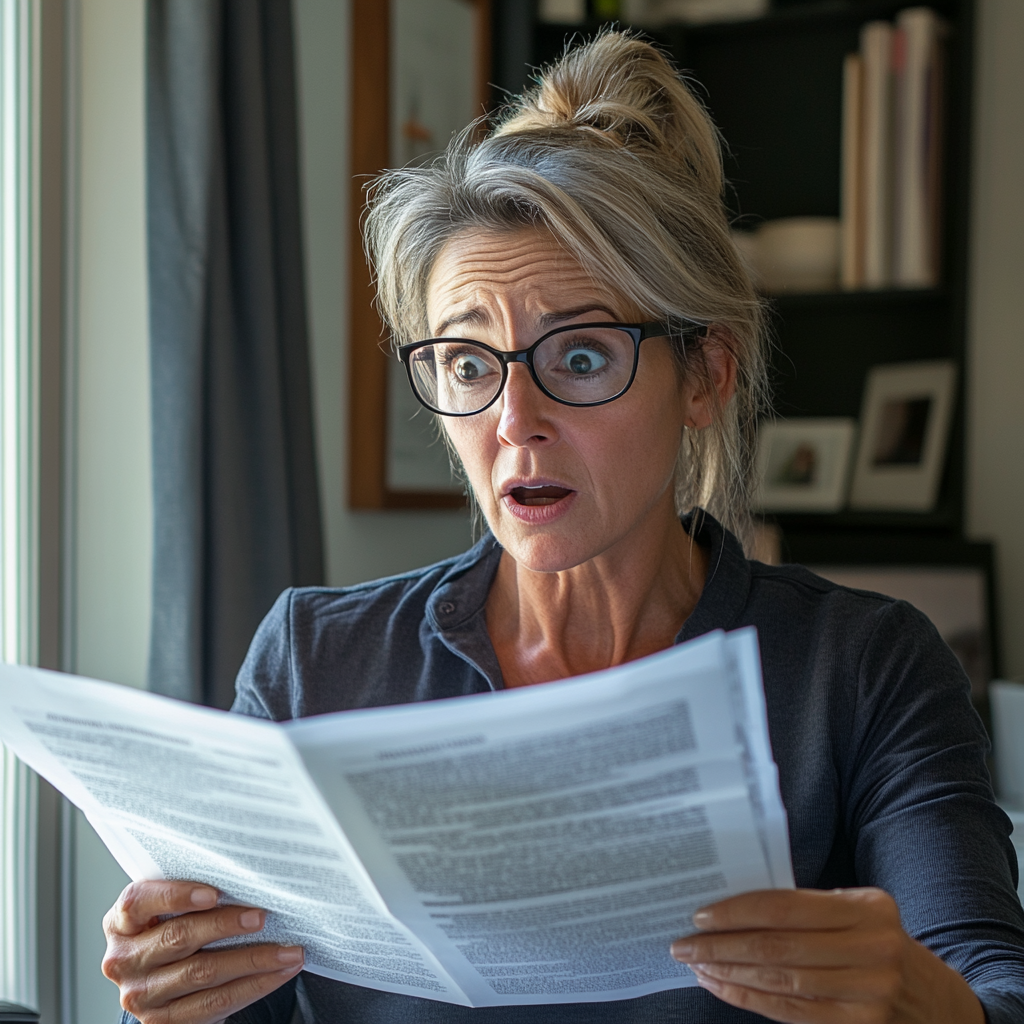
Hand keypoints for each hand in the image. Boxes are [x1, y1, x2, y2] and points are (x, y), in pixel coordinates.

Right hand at [102, 880, 303, 1022]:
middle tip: (262, 916)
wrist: (162, 985)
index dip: (177, 896)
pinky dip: (254, 986)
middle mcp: (124, 960)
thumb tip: (248, 874)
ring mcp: (141, 995)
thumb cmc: (172, 931)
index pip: (139, 901)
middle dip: (226, 925)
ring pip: (202, 974)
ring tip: (289, 949)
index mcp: (122, 922)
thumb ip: (194, 894)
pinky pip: (214, 1003)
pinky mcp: (162, 1022)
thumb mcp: (169, 910)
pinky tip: (280, 972)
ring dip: (253, 960)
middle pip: (179, 938)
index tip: (214, 893)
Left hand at [670, 888, 983, 1023]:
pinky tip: (723, 987)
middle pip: (779, 947)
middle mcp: (872, 949)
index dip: (739, 911)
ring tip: (696, 965)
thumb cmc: (880, 944)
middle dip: (722, 946)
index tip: (700, 915)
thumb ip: (810, 909)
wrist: (940, 1003)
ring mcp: (869, 992)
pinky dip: (750, 999)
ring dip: (730, 973)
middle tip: (683, 944)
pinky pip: (792, 1012)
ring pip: (781, 982)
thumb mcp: (859, 914)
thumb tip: (732, 907)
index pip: (787, 907)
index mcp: (867, 908)